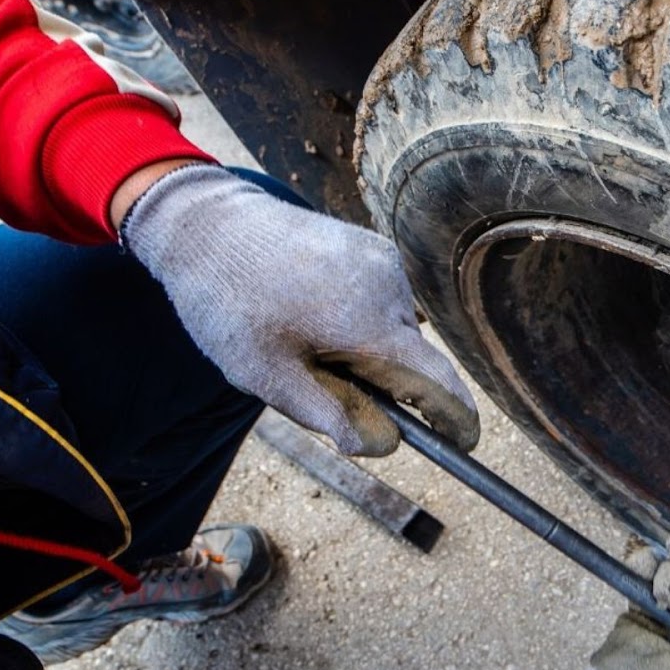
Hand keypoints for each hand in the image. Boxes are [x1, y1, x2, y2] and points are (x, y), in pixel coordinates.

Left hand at [120, 163, 478, 455]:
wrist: (206, 224)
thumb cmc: (229, 302)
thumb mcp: (266, 376)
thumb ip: (329, 414)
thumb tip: (381, 445)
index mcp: (368, 323)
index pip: (438, 381)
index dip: (455, 418)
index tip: (463, 443)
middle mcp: (390, 286)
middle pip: (412, 359)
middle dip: (383, 384)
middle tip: (318, 381)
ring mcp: (384, 260)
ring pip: (396, 330)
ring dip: (369, 349)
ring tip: (305, 338)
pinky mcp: (373, 245)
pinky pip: (384, 299)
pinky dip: (363, 318)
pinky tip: (314, 311)